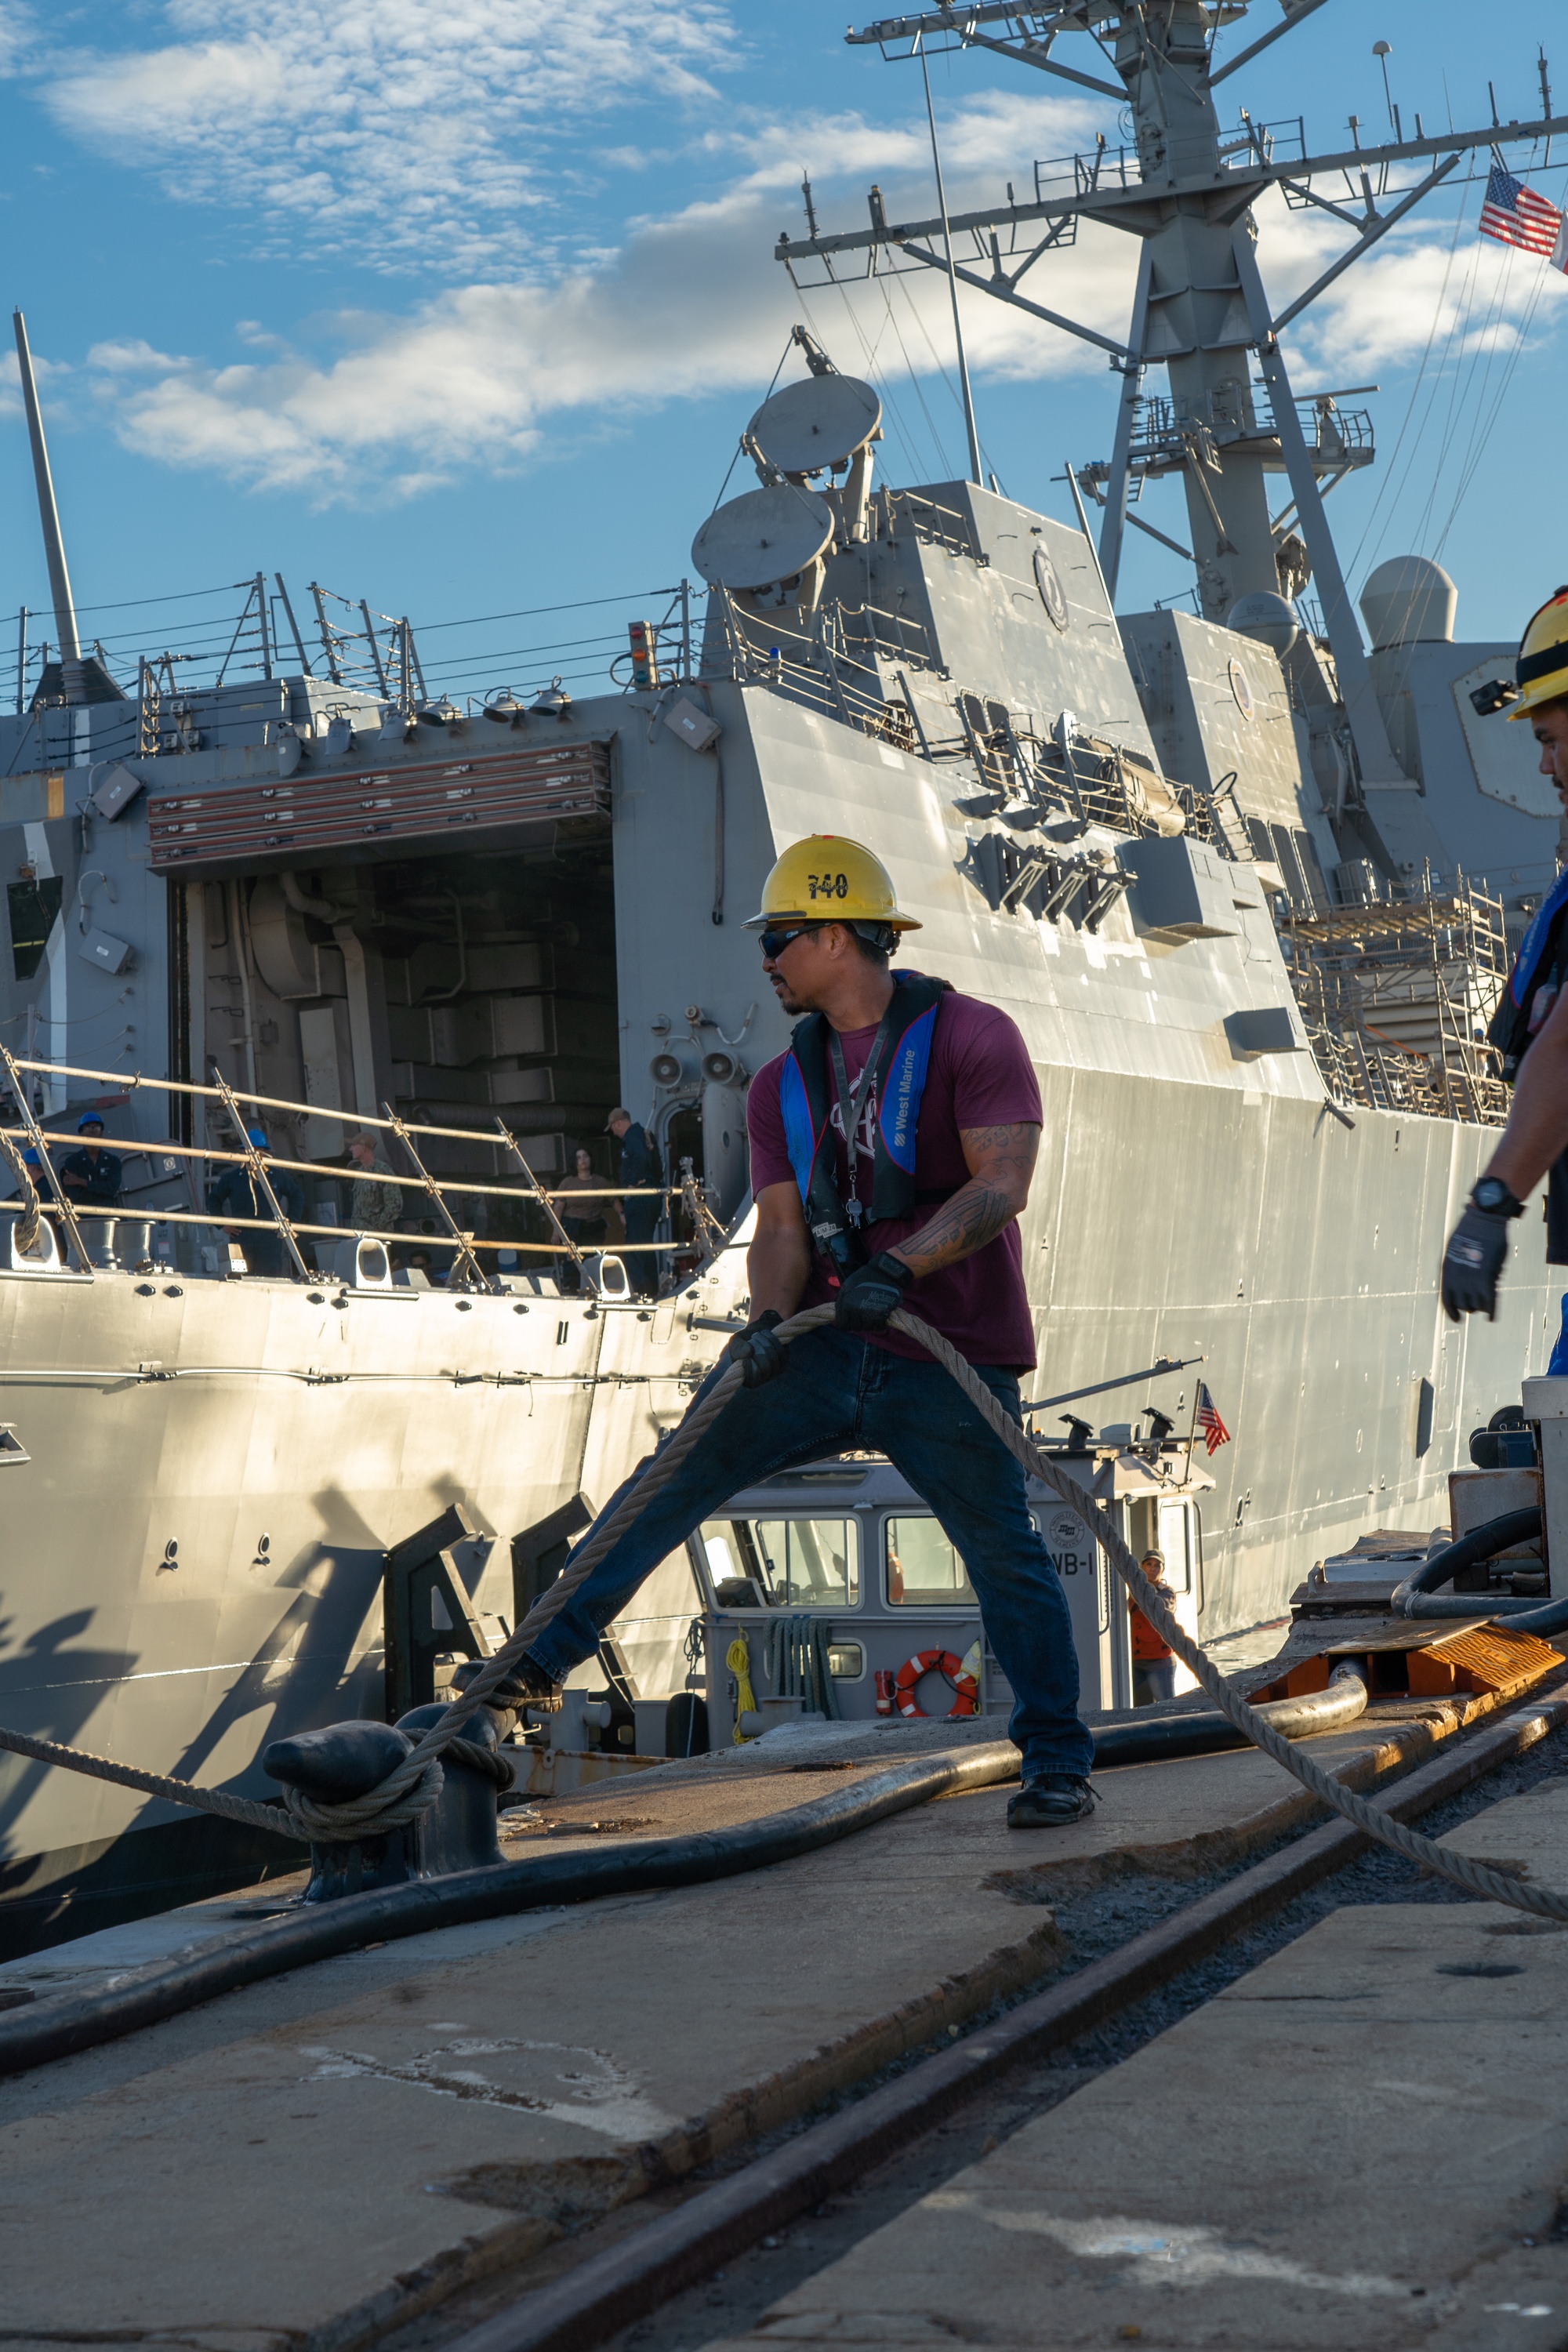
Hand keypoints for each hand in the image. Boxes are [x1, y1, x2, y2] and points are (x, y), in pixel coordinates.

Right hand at [726, 1308, 786, 1387]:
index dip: (748, 1365)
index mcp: (748, 1380)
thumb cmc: (742, 1342)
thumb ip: (737, 1348)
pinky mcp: (783, 1362)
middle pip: (764, 1367)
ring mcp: (775, 1372)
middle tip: (751, 1338)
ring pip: (773, 1357)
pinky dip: (772, 1340)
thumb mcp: (734, 1342)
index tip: (744, 1351)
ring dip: (764, 1341)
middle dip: (757, 1348)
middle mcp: (762, 1379)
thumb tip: (749, 1352)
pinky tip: (765, 1334)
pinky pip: (781, 1351)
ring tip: (756, 1335)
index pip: (751, 1379)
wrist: (755, 1334)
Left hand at [834, 1250, 913, 1332]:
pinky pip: (878, 1327)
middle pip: (855, 1327)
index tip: (850, 1321)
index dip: (845, 1324)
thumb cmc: (865, 1277)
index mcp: (846, 1303)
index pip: (842, 1324)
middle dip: (858, 1323)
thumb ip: (841, 1298)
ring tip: (871, 1316)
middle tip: (862, 1317)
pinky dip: (879, 1324)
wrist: (885, 1272)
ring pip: (867, 1328)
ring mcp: (869, 1313)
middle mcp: (857, 1310)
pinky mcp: (882, 1314)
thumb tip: (836, 1310)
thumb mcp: (847, 1284)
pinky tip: (879, 1317)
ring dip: (869, 1324)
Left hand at [1441, 1203, 1511, 1321]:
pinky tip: (1492, 1318)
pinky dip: (1492, 1312)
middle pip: (1463, 1305)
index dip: (1452, 1312)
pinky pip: (1489, 1302)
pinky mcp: (1486, 1279)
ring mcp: (1470, 1279)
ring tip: (1488, 1299)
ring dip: (1482, 1305)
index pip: (1447, 1300)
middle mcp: (1456, 1278)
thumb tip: (1463, 1283)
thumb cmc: (1471, 1232)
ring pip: (1476, 1305)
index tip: (1457, 1320)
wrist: (1483, 1220)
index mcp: (1447, 1271)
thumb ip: (1458, 1268)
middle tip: (1479, 1302)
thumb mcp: (1456, 1250)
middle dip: (1471, 1306)